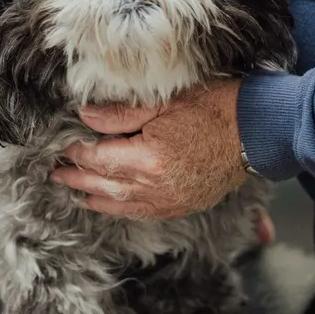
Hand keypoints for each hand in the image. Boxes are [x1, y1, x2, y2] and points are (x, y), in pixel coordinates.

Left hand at [51, 80, 248, 219]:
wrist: (259, 131)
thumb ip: (121, 113)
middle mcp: (156, 188)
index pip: (98, 158)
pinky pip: (143, 213)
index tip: (61, 146)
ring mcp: (171, 201)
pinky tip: (112, 204)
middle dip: (77, 180)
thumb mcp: (165, 101)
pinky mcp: (183, 204)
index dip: (76, 152)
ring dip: (95, 200)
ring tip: (75, 194)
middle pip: (104, 187)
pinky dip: (122, 209)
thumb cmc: (217, 108)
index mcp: (148, 160)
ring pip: (121, 205)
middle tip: (55, 175)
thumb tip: (86, 116)